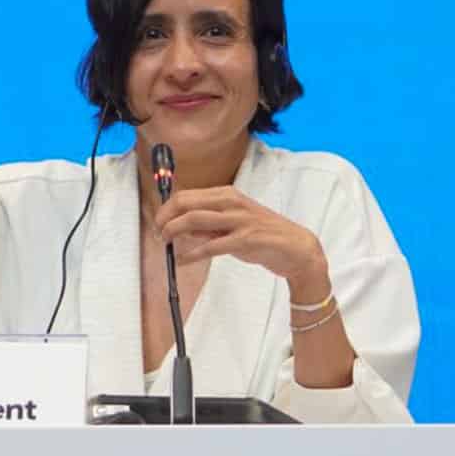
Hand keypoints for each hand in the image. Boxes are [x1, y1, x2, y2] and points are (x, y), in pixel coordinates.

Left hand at [156, 187, 330, 297]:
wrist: (295, 248)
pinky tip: (183, 260)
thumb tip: (182, 229)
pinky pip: (211, 246)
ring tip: (165, 243)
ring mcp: (239, 220)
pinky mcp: (245, 240)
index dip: (167, 208)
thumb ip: (210, 225)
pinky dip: (192, 253)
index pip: (187, 195)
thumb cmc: (263, 234)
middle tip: (158, 233)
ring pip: (195, 220)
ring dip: (174, 231)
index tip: (158, 221)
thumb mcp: (234, 223)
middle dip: (166, 218)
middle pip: (187, 204)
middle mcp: (232, 203)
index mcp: (228, 194)